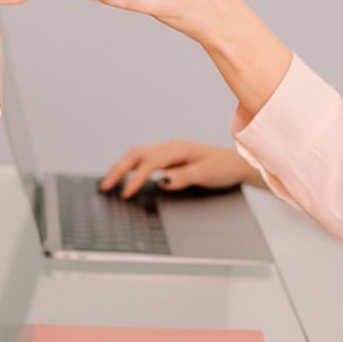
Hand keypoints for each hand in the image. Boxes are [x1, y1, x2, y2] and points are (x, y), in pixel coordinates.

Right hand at [99, 140, 263, 197]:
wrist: (238, 163)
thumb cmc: (224, 168)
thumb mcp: (206, 174)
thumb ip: (183, 177)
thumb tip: (160, 181)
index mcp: (177, 149)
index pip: (149, 164)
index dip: (135, 179)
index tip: (125, 194)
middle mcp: (170, 147)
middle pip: (136, 155)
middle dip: (118, 170)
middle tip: (104, 186)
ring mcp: (169, 151)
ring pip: (137, 155)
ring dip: (121, 167)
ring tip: (108, 181)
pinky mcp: (169, 157)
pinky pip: (144, 159)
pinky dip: (130, 167)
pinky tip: (125, 176)